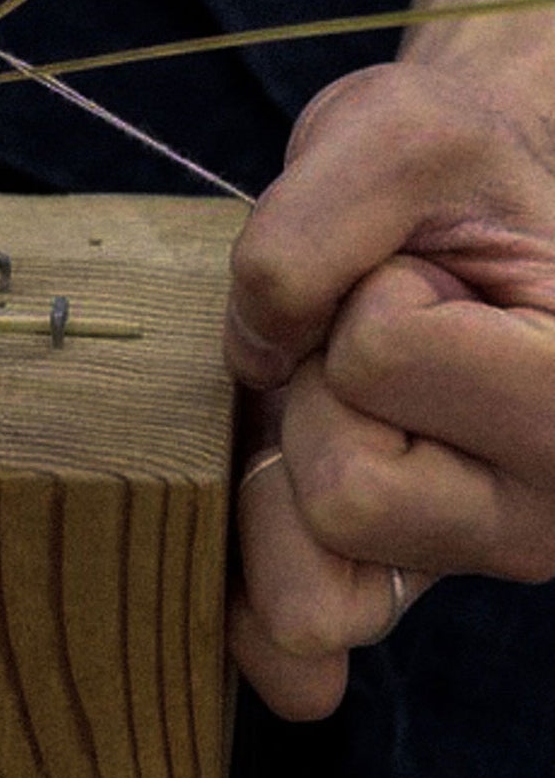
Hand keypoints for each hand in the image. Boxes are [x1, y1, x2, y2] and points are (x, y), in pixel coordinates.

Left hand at [225, 0, 554, 718]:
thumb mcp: (396, 133)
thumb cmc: (453, 173)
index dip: (371, 294)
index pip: (384, 357)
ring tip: (349, 391)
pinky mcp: (390, 587)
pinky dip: (252, 583)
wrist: (467, 208)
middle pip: (342, 491)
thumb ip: (313, 226)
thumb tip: (257, 353)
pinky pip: (296, 644)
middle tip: (375, 333)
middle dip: (319, 386)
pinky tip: (261, 506)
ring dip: (290, 451)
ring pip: (309, 571)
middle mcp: (550, 512)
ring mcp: (467, 561)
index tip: (423, 272)